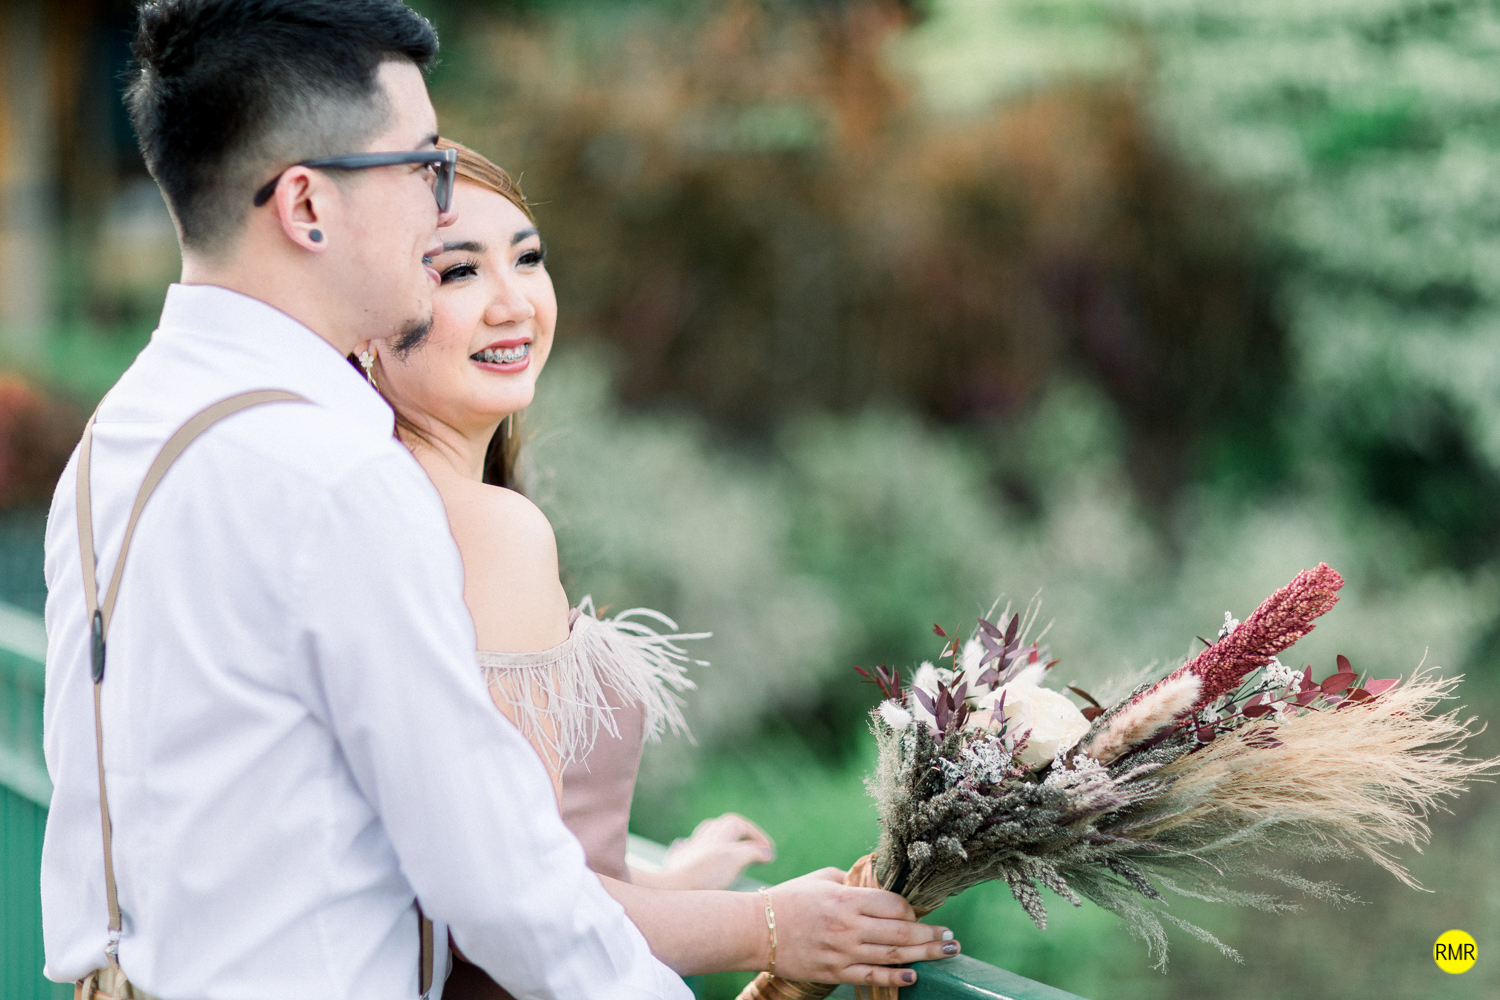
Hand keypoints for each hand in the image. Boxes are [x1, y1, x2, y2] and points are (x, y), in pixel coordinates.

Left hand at [660, 813, 775, 889]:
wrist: (672, 891)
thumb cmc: (705, 874)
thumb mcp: (735, 859)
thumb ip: (752, 852)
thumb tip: (766, 852)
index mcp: (719, 834)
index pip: (741, 825)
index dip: (757, 837)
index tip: (769, 853)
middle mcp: (703, 838)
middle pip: (724, 826)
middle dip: (741, 833)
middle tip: (754, 848)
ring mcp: (689, 851)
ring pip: (705, 835)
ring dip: (721, 838)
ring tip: (731, 849)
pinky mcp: (678, 864)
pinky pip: (687, 849)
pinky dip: (697, 849)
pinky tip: (698, 853)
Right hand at [759, 868, 957, 987]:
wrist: (752, 929)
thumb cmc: (787, 899)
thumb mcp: (820, 879)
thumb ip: (850, 881)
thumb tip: (875, 881)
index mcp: (845, 897)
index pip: (892, 904)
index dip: (912, 910)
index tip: (923, 913)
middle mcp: (847, 925)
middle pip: (901, 932)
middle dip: (931, 934)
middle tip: (952, 937)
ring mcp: (842, 951)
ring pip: (892, 956)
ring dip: (924, 954)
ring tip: (946, 952)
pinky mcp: (833, 972)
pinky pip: (871, 977)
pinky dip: (895, 978)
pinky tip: (914, 975)